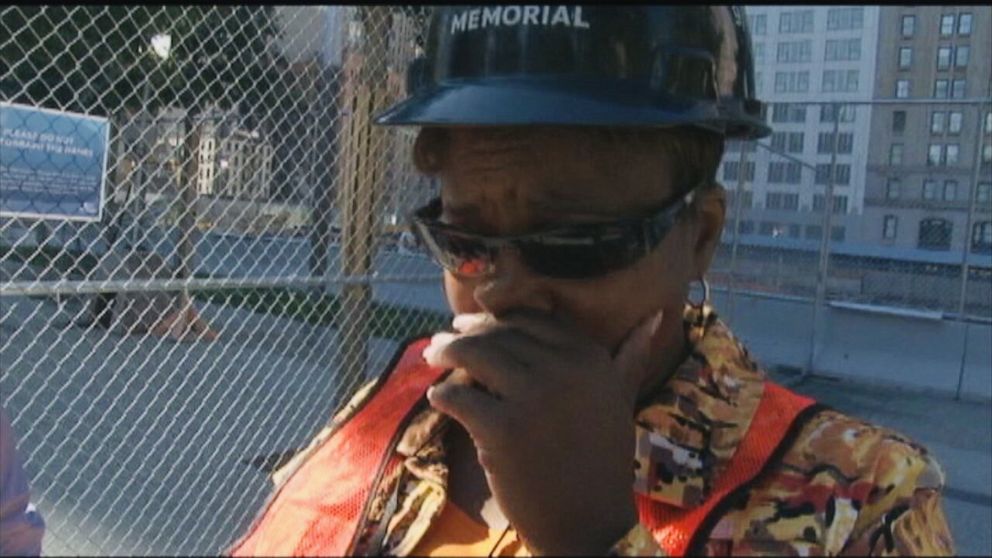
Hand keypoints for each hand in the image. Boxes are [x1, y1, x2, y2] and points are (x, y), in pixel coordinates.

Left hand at [423, 308, 664, 554]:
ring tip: (432, 356)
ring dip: (446, 353)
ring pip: (474, 356)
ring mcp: (533, 398)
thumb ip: (630, 357)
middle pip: (500, 335)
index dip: (498, 319)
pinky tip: (438, 397)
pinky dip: (443, 395)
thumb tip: (658, 316)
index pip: (532, 321)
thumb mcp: (620, 400)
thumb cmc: (602, 462)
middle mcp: (565, 369)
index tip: (475, 324)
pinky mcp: (502, 429)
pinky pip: (458, 397)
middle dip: (466, 334)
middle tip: (443, 340)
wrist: (590, 524)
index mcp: (592, 358)